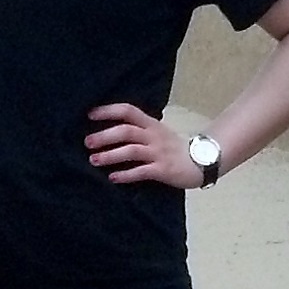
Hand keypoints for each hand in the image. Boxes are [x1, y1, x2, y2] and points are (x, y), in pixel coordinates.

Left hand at [85, 104, 199, 187]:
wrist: (201, 162)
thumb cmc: (174, 148)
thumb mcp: (157, 132)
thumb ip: (138, 129)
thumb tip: (110, 129)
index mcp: (151, 124)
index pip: (128, 111)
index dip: (109, 111)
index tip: (90, 115)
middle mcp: (153, 136)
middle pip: (126, 131)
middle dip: (104, 136)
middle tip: (87, 142)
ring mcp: (158, 153)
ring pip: (131, 150)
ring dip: (110, 155)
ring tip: (94, 160)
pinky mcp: (162, 170)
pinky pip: (141, 171)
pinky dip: (125, 174)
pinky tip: (113, 178)